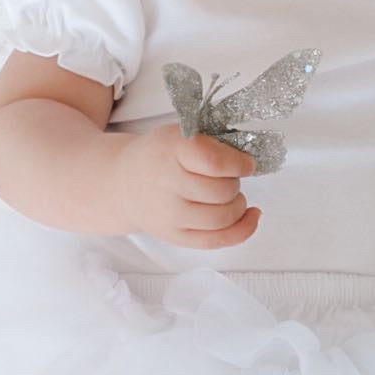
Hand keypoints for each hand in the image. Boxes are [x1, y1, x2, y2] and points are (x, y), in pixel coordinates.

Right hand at [114, 124, 260, 248]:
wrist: (123, 183)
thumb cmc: (158, 156)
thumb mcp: (179, 134)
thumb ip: (212, 143)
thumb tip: (249, 163)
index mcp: (170, 150)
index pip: (214, 161)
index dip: (239, 163)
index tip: (247, 162)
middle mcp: (167, 184)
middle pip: (223, 190)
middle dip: (236, 182)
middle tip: (228, 176)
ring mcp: (170, 214)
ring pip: (223, 217)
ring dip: (239, 205)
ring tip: (232, 196)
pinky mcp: (175, 236)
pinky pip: (217, 240)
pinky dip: (243, 229)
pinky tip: (251, 216)